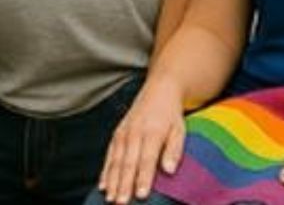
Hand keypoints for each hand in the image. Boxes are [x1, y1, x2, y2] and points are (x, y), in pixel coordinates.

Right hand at [98, 77, 187, 203]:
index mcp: (152, 132)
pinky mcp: (117, 134)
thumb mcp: (180, 129)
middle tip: (121, 202)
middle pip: (128, 162)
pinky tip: (102, 186)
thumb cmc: (171, 115)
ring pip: (115, 160)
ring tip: (110, 198)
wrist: (159, 90)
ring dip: (112, 181)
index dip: (144, 178)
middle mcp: (135, 133)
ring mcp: (123, 133)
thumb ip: (175, 150)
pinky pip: (109, 155)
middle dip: (124, 184)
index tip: (142, 195)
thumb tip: (170, 170)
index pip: (147, 159)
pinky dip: (105, 171)